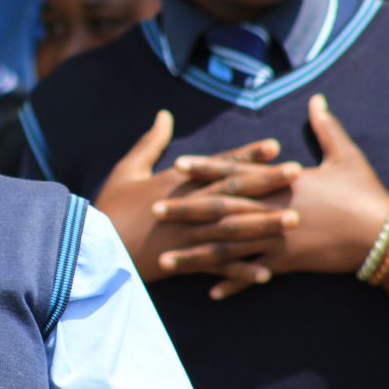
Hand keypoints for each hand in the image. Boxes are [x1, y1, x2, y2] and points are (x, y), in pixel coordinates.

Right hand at [96, 110, 301, 282]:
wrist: (90, 246)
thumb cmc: (108, 206)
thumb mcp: (126, 169)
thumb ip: (150, 143)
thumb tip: (165, 115)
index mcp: (175, 183)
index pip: (218, 165)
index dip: (247, 154)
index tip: (275, 145)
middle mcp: (186, 207)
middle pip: (233, 193)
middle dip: (267, 183)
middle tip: (298, 175)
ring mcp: (187, 236)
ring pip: (232, 229)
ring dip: (264, 225)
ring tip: (293, 221)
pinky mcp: (182, 262)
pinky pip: (217, 266)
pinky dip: (241, 271)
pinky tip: (267, 273)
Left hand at [161, 95, 388, 298]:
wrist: (385, 235)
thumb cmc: (365, 193)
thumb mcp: (347, 156)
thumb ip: (326, 128)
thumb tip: (318, 99)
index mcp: (281, 183)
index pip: (236, 172)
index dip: (206, 167)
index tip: (177, 164)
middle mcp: (272, 211)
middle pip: (220, 210)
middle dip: (186, 210)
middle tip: (154, 210)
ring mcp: (276, 240)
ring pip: (228, 248)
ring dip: (196, 254)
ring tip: (166, 259)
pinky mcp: (286, 263)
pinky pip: (254, 275)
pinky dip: (233, 283)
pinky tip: (209, 292)